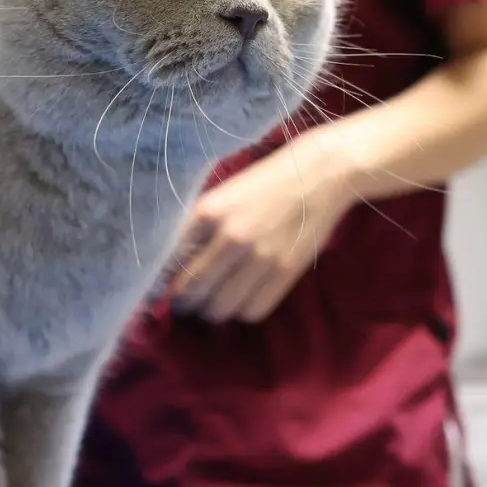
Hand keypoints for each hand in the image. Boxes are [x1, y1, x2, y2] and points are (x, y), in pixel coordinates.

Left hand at [168, 141, 353, 323]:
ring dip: (213, 310)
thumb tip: (174, 264)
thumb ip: (198, 227)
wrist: (319, 175)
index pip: (174, 263)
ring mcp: (260, 258)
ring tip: (215, 302)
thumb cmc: (265, 181)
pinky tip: (242, 299)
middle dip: (186, 302)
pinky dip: (243, 311)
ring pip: (221, 308)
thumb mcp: (222, 195)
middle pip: (194, 292)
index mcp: (209, 212)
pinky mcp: (285, 272)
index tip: (168, 288)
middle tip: (188, 301)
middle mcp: (231, 237)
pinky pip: (253, 311)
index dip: (167, 282)